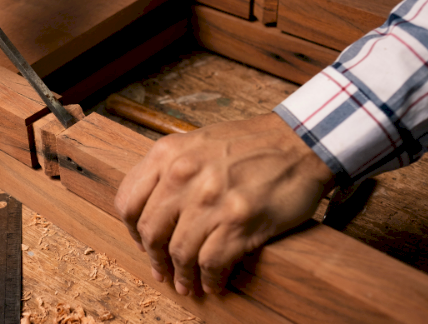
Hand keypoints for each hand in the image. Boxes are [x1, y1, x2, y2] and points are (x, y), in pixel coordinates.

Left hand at [115, 113, 333, 294]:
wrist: (300, 142)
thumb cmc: (251, 144)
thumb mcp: (197, 143)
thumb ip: (170, 169)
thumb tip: (151, 208)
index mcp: (167, 154)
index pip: (128, 202)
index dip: (132, 230)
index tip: (141, 242)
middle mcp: (183, 174)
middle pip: (150, 231)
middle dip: (155, 258)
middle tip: (161, 270)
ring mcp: (210, 198)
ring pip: (179, 252)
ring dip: (181, 275)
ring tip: (186, 285)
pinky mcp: (238, 220)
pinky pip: (211, 262)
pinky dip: (209, 279)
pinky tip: (213, 284)